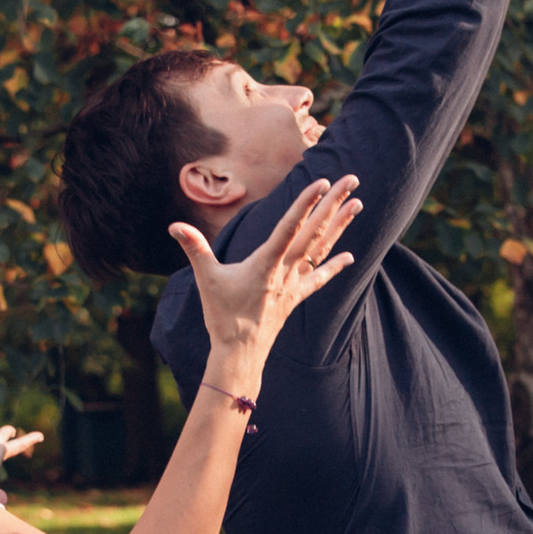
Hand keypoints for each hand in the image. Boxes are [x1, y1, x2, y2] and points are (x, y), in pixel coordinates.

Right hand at [170, 172, 362, 394]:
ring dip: (340, 225)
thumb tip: (175, 226)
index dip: (306, 203)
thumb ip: (194, 249)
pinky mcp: (296, 297)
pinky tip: (350, 256)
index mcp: (265, 263)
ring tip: (357, 203)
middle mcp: (285, 271)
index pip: (289, 226)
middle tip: (352, 179)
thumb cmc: (222, 316)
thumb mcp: (206, 279)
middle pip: (314, 231)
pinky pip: (319, 278)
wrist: (240, 354)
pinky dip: (334, 265)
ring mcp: (294, 284)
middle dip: (333, 203)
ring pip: (321, 248)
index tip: (323, 182)